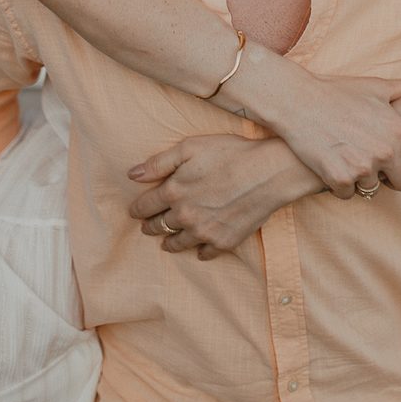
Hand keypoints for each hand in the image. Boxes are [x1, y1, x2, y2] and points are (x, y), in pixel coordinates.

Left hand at [128, 134, 319, 259]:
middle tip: (146, 227)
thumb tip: (132, 175)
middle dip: (149, 226)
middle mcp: (185, 217)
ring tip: (165, 243)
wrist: (269, 172)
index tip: (133, 212)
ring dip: (169, 243)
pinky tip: (198, 249)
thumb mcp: (190, 147)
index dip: (136, 209)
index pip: (145, 206)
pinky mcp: (224, 242)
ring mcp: (204, 232)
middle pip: (159, 226)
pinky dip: (199, 252)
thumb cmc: (231, 153)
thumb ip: (159, 163)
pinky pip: (204, 254)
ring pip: (178, 243)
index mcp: (173, 192)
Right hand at [249, 74, 400, 198]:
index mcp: (399, 130)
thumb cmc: (337, 92)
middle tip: (381, 167)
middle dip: (396, 178)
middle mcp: (385, 152)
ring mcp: (362, 167)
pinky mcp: (339, 178)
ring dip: (364, 179)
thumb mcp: (374, 86)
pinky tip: (334, 166)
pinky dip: (342, 185)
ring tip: (350, 158)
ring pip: (374, 190)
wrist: (298, 101)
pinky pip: (349, 194)